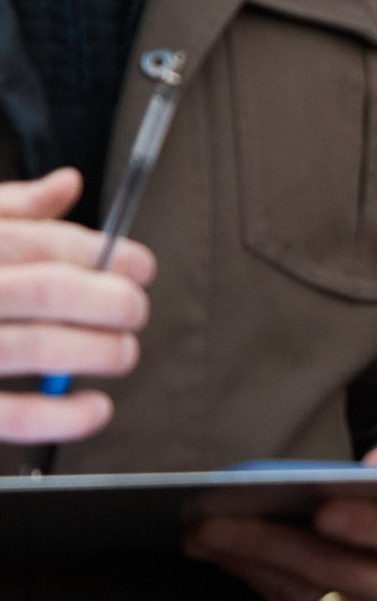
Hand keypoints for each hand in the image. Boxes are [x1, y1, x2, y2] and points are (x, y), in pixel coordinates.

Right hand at [0, 165, 152, 446]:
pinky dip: (59, 415)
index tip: (140, 266)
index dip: (104, 254)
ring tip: (123, 352)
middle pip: (46, 290)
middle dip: (109, 301)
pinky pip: (7, 414)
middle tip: (135, 310)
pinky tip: (94, 407)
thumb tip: (66, 185)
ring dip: (96, 352)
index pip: (42, 242)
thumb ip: (8, 208)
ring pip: (34, 347)